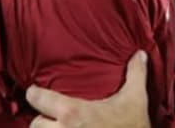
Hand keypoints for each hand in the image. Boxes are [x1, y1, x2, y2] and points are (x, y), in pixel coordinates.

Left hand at [27, 50, 149, 127]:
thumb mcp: (136, 98)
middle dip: (41, 120)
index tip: (34, 91)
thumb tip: (140, 54)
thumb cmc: (132, 127)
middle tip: (49, 116)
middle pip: (35, 124)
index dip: (34, 94)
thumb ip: (136, 73)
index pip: (39, 100)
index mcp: (73, 113)